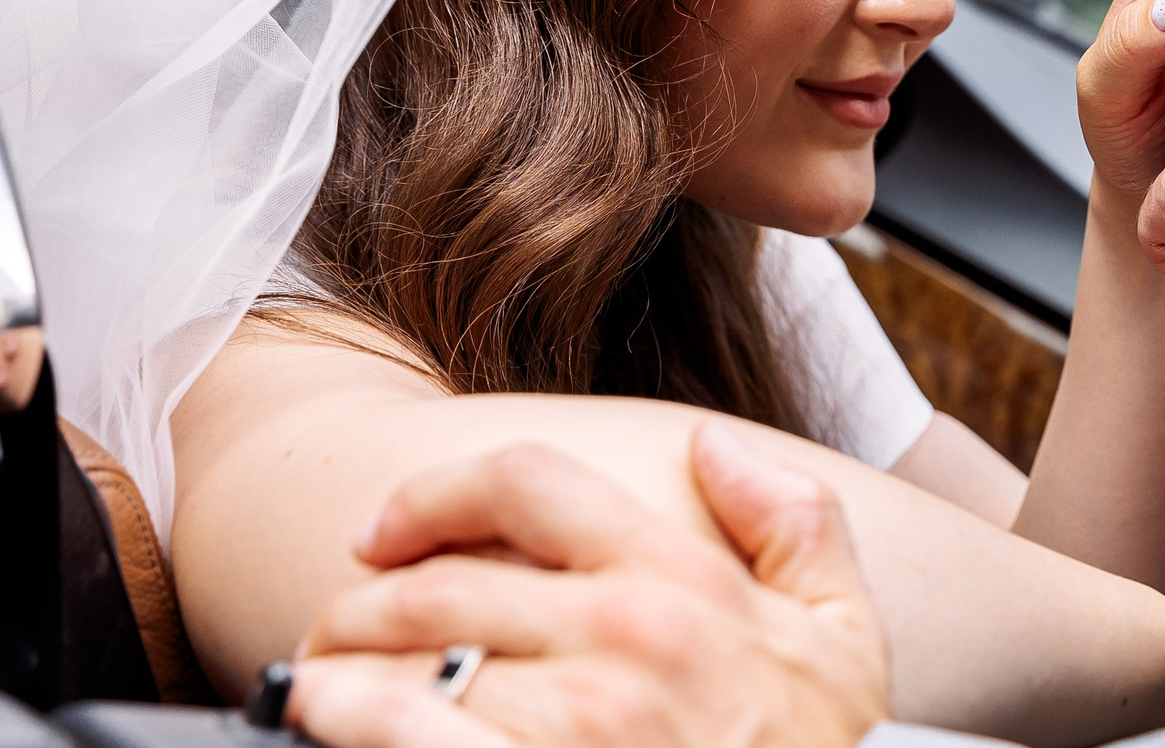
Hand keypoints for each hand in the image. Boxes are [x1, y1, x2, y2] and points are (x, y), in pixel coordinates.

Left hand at [289, 427, 889, 747]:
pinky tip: (320, 714)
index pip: (526, 483)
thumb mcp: (848, 633)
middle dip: (368, 598)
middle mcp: (623, 638)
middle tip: (340, 619)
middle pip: (441, 581)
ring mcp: (577, 727)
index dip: (437, 494)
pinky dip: (351, 718)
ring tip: (316, 677)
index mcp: (682, 580)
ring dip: (343, 664)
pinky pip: (412, 737)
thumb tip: (713, 445)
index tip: (388, 530)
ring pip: (411, 662)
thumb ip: (793, 523)